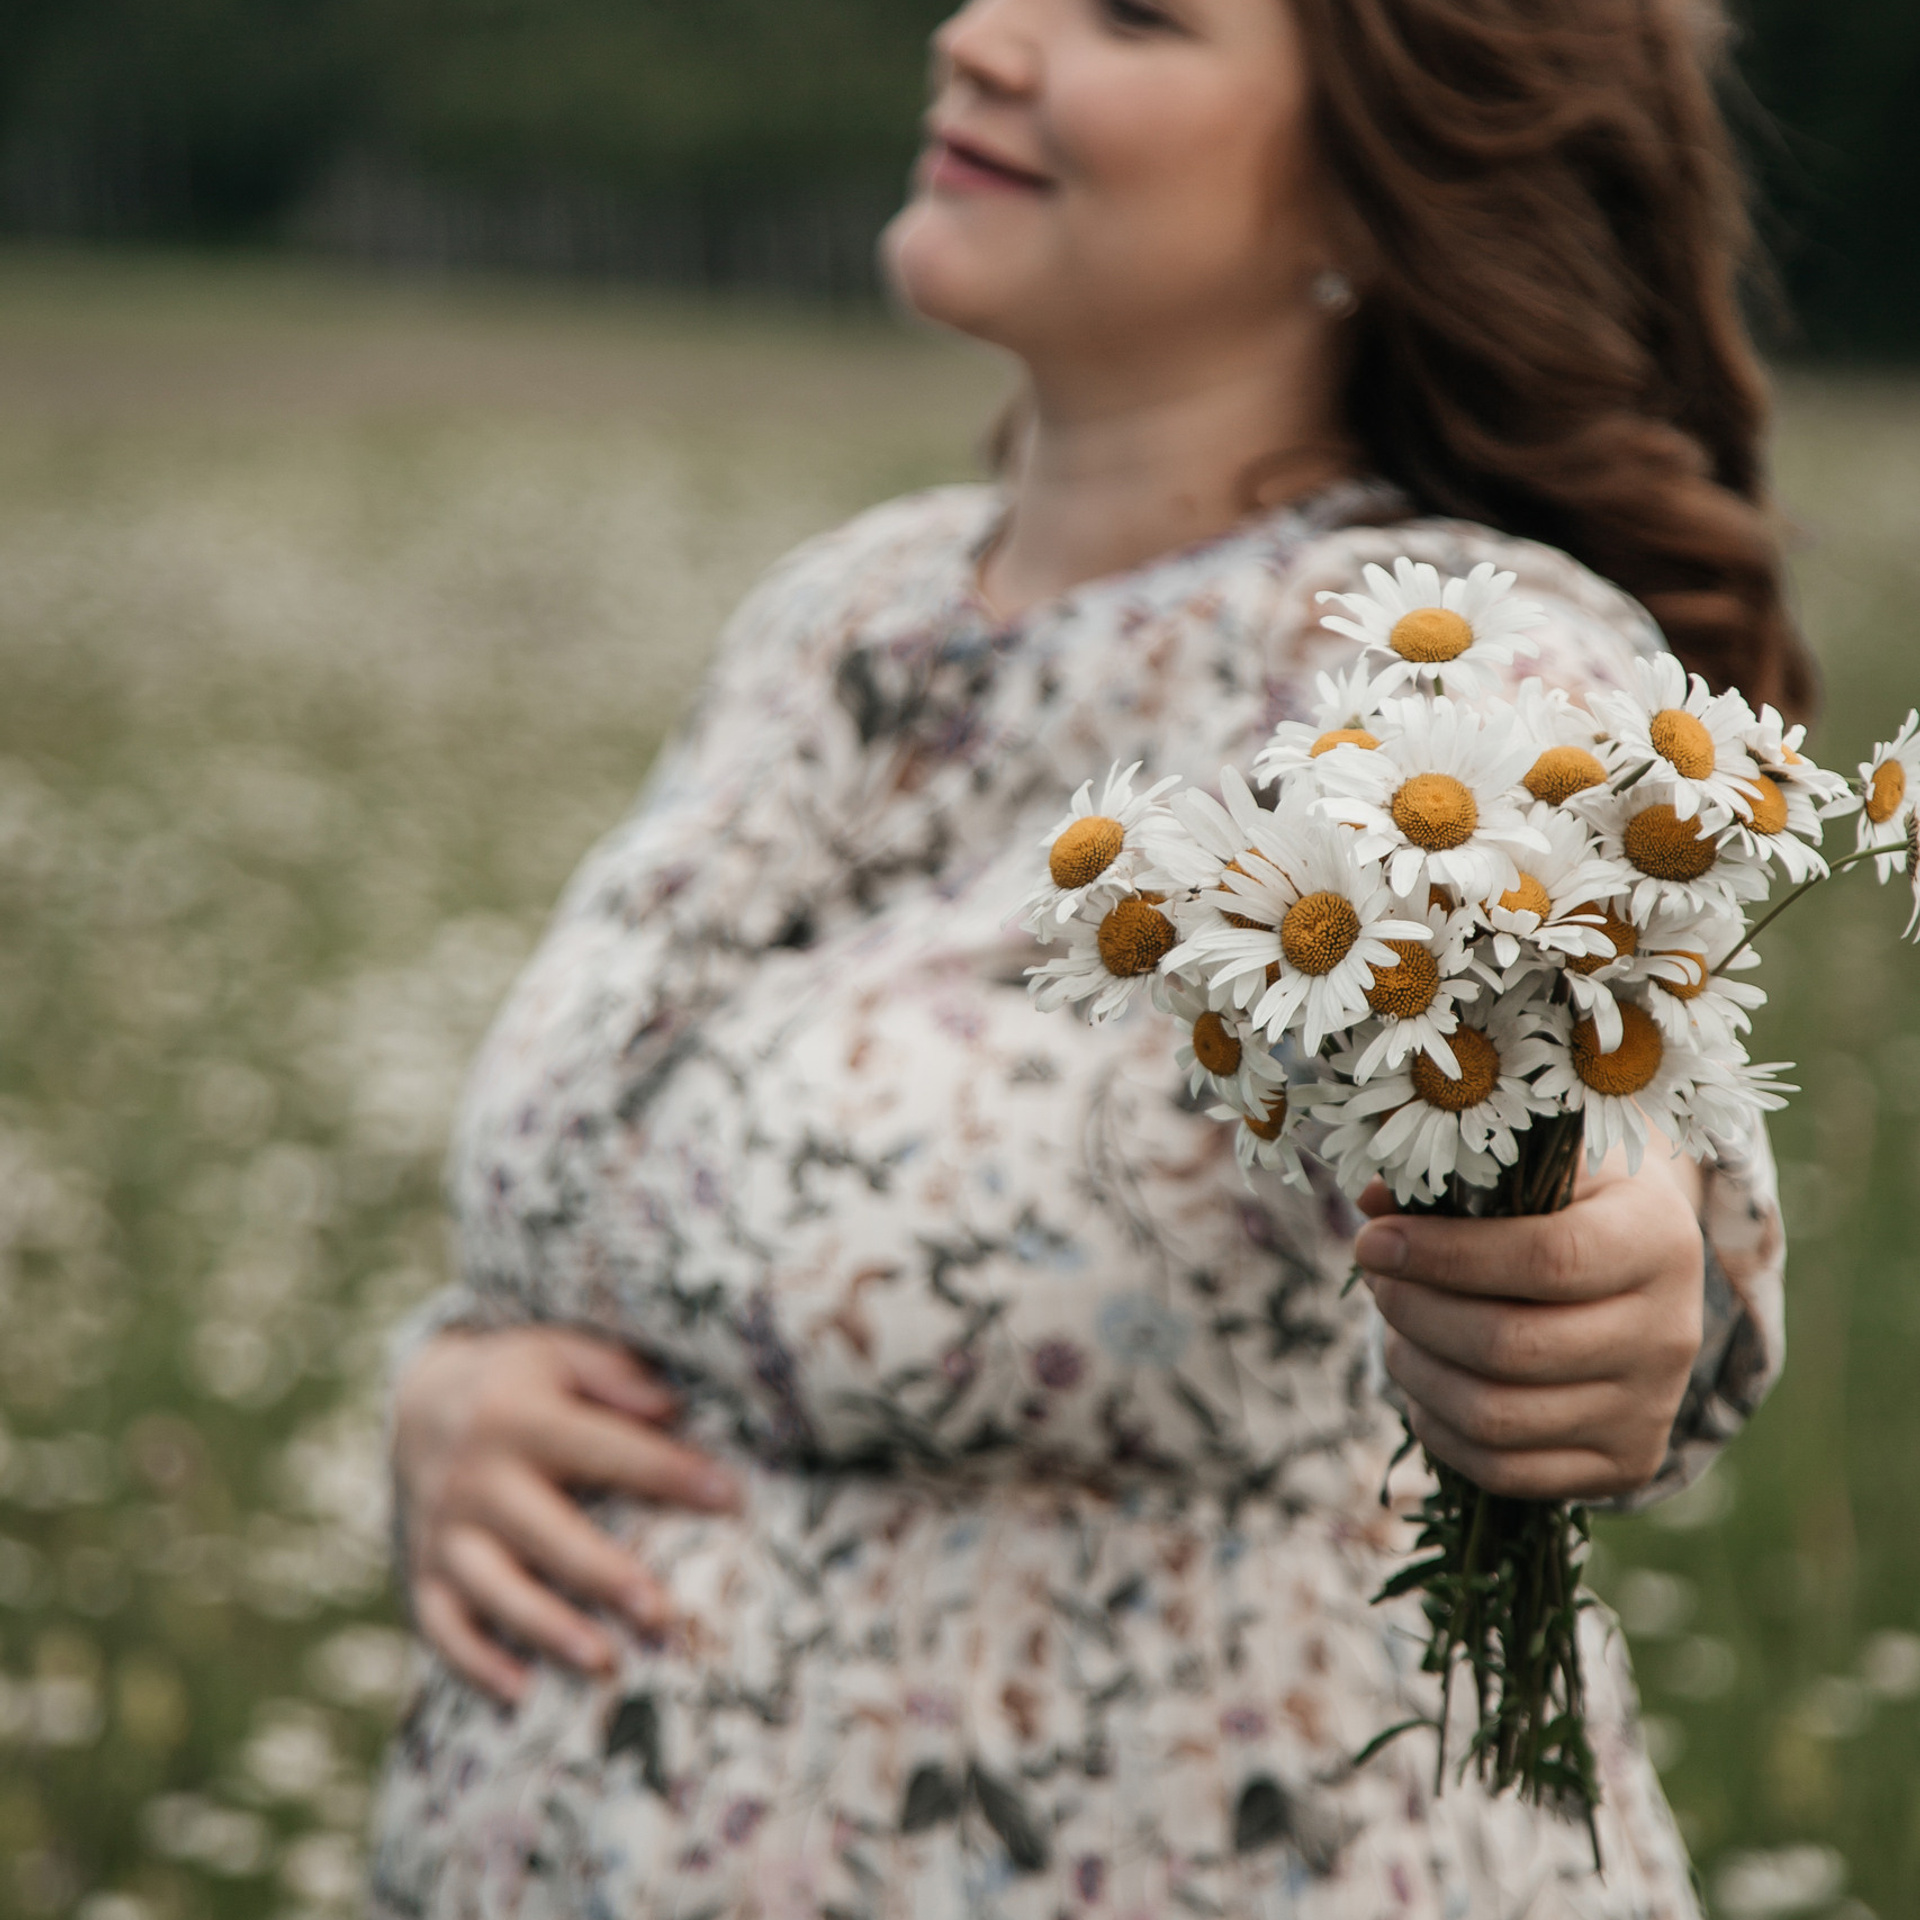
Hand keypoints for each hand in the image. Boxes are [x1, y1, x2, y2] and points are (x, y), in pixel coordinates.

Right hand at [391, 1326, 744, 1701]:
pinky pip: (442, 1627)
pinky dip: (476, 1664)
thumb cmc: (522, 1380)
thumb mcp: (561, 1353)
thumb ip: (615, 1375)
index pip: (603, 1447)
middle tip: (662, 1613)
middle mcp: (474, 1477)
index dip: (667, 1472)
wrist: (418, 1402)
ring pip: (494, 1589)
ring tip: (604, 1663)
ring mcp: (443, 1530)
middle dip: (604, 1574)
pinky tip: (524, 1695)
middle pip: (546, 1532)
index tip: (731, 1497)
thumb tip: (672, 1408)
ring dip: (547, 1629)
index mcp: (517, 1416)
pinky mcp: (421, 1574)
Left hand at [1354, 1143, 1705, 1502]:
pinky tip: (1421, 1381)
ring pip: (1497, 1417)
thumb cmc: (1569, 1200)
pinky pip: (1504, 1470)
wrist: (1640, 1269)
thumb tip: (1373, 1202)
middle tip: (1377, 1281)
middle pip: (1512, 1347)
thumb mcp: (1534, 1163)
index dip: (1446, 1255)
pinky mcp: (1623, 1464)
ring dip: (1416, 1370)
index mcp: (1654, 1240)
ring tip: (1395, 1328)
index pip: (1548, 1260)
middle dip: (1417, 1312)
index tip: (1373, 1241)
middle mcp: (1668, 1333)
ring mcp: (1649, 1409)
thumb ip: (1460, 1174)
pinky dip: (1439, 1428)